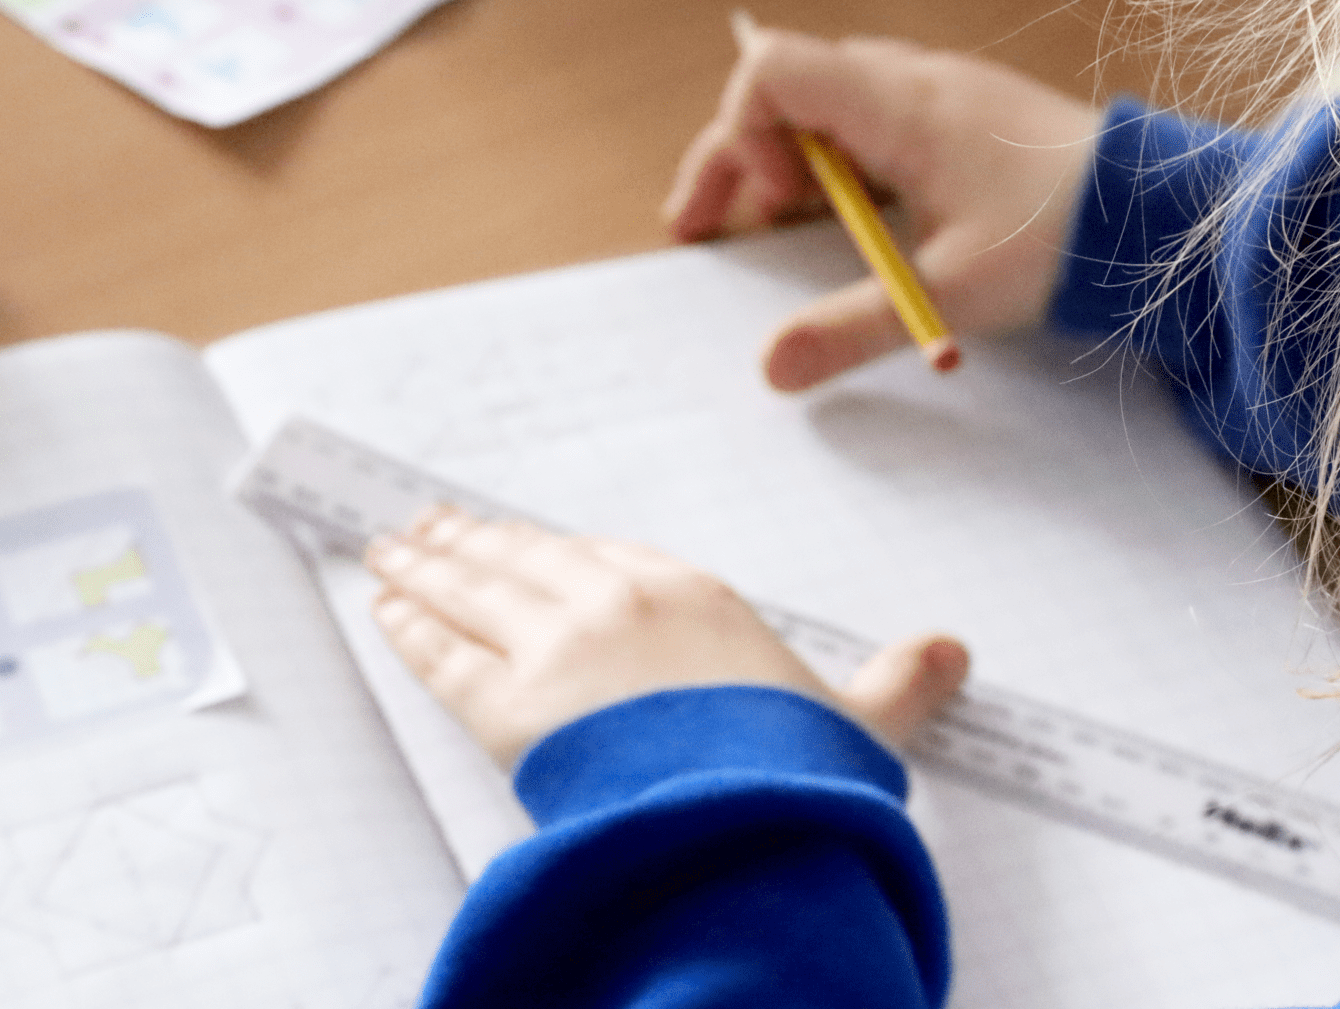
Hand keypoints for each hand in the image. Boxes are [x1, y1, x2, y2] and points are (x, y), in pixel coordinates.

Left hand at [367, 508, 970, 766]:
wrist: (746, 814)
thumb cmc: (793, 767)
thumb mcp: (858, 720)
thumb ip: (896, 684)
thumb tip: (953, 654)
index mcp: (689, 594)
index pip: (597, 555)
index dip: (548, 546)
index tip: (519, 534)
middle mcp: (613, 603)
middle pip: (524, 562)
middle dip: (469, 543)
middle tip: (427, 525)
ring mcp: (556, 650)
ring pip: (474, 593)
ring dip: (424, 569)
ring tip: (389, 550)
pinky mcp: (510, 708)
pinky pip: (444, 656)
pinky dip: (410, 629)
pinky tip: (386, 609)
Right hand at [665, 20, 1100, 390]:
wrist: (1158, 210)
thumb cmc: (1062, 237)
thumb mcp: (948, 292)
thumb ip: (853, 327)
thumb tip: (773, 368)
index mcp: (897, 104)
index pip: (770, 70)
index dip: (742, 135)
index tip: (769, 207)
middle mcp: (910, 80)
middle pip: (786, 87)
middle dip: (741, 156)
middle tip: (713, 227)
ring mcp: (938, 92)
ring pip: (826, 100)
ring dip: (789, 158)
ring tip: (782, 223)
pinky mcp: (962, 115)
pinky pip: (871, 116)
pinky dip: (838, 159)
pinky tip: (854, 215)